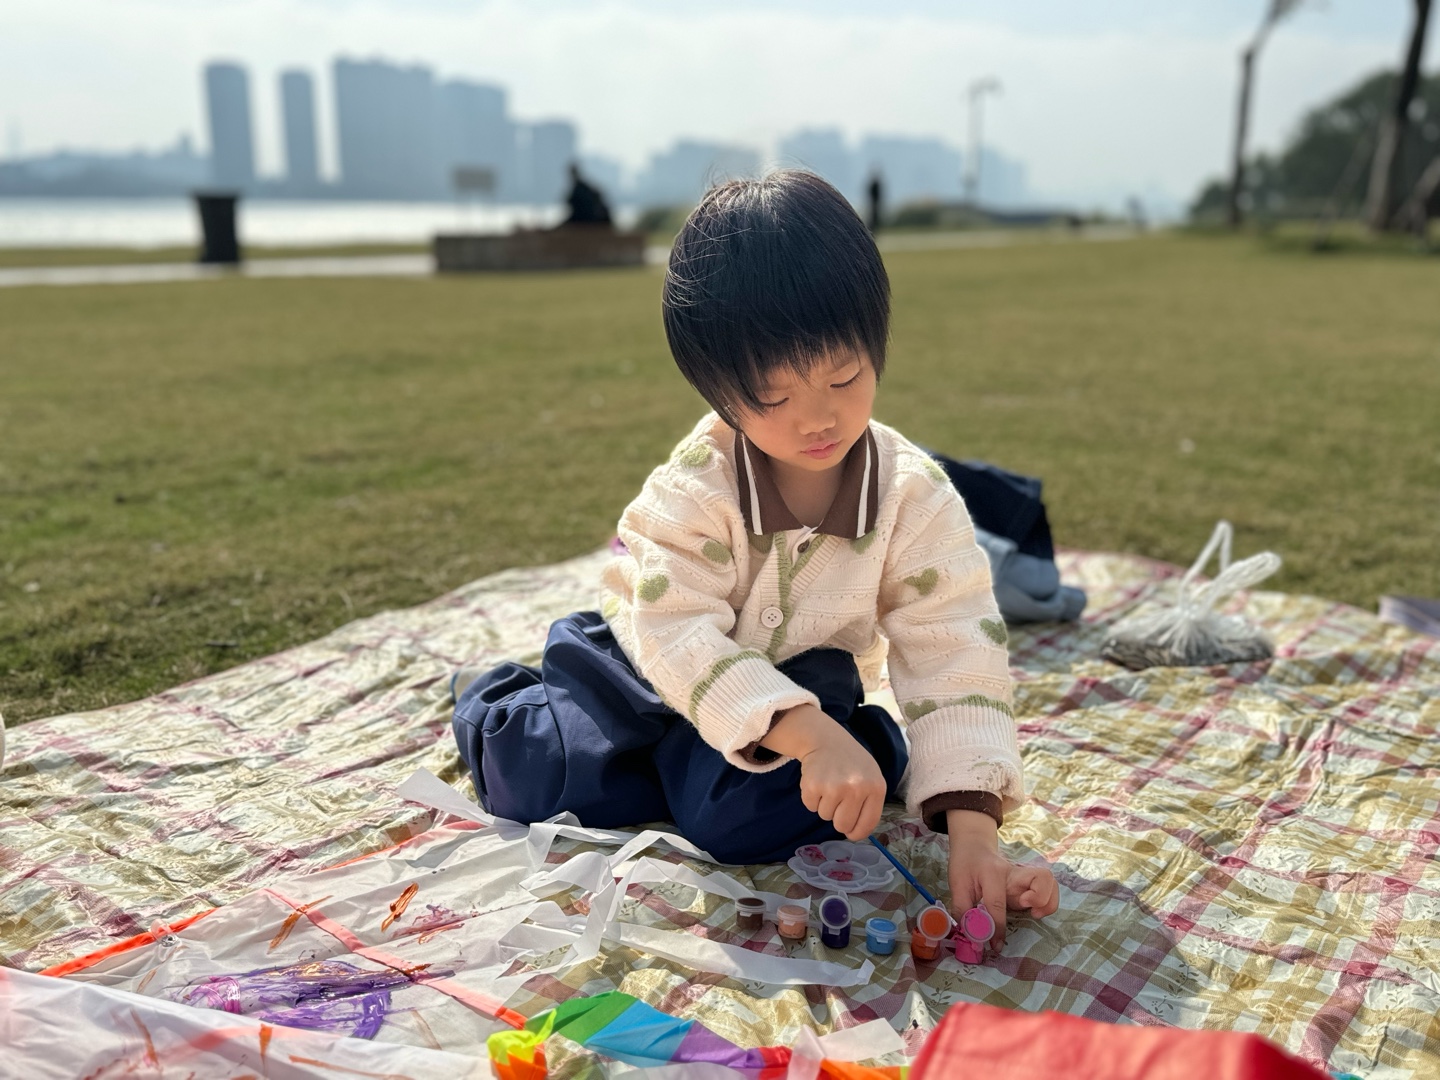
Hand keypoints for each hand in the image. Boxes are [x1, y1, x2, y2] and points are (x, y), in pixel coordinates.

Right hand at [762, 704, 886, 839]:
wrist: (826, 739)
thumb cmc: (851, 763)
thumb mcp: (871, 778)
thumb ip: (869, 804)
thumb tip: (856, 833)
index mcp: (876, 788)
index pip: (867, 824)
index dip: (856, 833)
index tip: (851, 832)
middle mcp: (857, 788)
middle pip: (843, 825)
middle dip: (837, 819)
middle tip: (837, 800)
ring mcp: (834, 787)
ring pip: (825, 816)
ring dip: (824, 804)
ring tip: (829, 784)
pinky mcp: (813, 785)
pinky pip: (810, 806)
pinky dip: (811, 798)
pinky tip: (818, 781)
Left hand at [946, 809, 1059, 948]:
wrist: (974, 847)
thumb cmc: (965, 864)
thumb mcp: (956, 885)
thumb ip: (962, 909)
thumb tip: (969, 935)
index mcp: (992, 872)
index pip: (997, 902)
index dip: (996, 928)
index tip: (995, 946)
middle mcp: (1014, 872)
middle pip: (1042, 878)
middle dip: (1040, 900)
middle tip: (1028, 911)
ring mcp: (1025, 876)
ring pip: (1050, 882)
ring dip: (1048, 902)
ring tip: (1033, 913)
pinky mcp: (1030, 881)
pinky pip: (1049, 888)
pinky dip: (1048, 902)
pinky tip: (1035, 910)